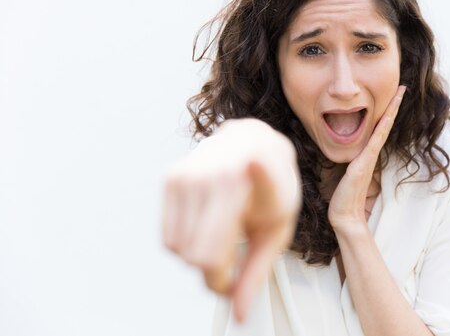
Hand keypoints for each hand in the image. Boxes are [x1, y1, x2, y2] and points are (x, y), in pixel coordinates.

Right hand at [161, 118, 300, 322]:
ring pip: (178, 251)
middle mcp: (206, 177)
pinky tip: (208, 223)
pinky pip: (168, 237)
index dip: (220, 264)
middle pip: (196, 259)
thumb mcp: (277, 227)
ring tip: (224, 232)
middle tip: (236, 256)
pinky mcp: (170, 179)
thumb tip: (239, 312)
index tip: (227, 265)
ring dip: (201, 255)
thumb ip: (256, 272)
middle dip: (216, 271)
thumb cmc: (272, 183)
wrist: (254, 140)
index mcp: (238, 185)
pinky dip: (187, 242)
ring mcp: (184, 176)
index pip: (215, 250)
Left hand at [327, 85, 405, 231]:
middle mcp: (370, 154)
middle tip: (402, 87)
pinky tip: (386, 117)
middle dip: (394, 105)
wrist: (345, 215)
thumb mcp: (348, 173)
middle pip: (385, 124)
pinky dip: (381, 129)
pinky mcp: (362, 165)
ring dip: (391, 111)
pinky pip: (374, 143)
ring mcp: (368, 159)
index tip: (393, 95)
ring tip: (398, 94)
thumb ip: (353, 163)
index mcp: (367, 154)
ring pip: (382, 129)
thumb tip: (352, 155)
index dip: (387, 111)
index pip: (380, 128)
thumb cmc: (344, 196)